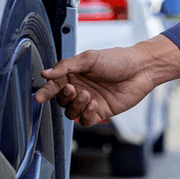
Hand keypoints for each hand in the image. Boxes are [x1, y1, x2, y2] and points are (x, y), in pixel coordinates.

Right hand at [34, 35, 179, 125]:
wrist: (141, 69)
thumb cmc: (118, 59)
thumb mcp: (90, 58)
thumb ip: (67, 66)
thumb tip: (46, 73)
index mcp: (74, 74)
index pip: (54, 86)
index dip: (45, 92)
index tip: (39, 97)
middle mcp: (80, 88)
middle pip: (61, 101)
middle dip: (64, 97)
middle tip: (72, 89)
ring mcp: (89, 101)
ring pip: (71, 113)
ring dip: (76, 106)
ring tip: (87, 94)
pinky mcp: (100, 112)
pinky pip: (86, 120)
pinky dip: (86, 114)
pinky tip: (94, 104)